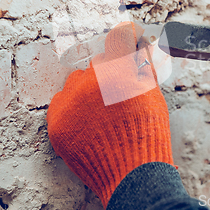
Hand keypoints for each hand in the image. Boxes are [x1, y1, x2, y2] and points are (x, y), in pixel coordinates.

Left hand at [47, 22, 173, 206]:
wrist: (130, 174)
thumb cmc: (147, 135)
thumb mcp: (153, 94)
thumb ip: (143, 66)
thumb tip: (139, 46)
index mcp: (119, 70)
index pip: (119, 36)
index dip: (126, 35)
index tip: (128, 36)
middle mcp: (91, 80)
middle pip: (97, 63)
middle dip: (108, 73)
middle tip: (117, 93)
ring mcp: (70, 100)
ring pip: (77, 82)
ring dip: (88, 91)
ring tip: (101, 114)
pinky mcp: (56, 120)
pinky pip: (62, 102)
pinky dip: (73, 109)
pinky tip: (89, 124)